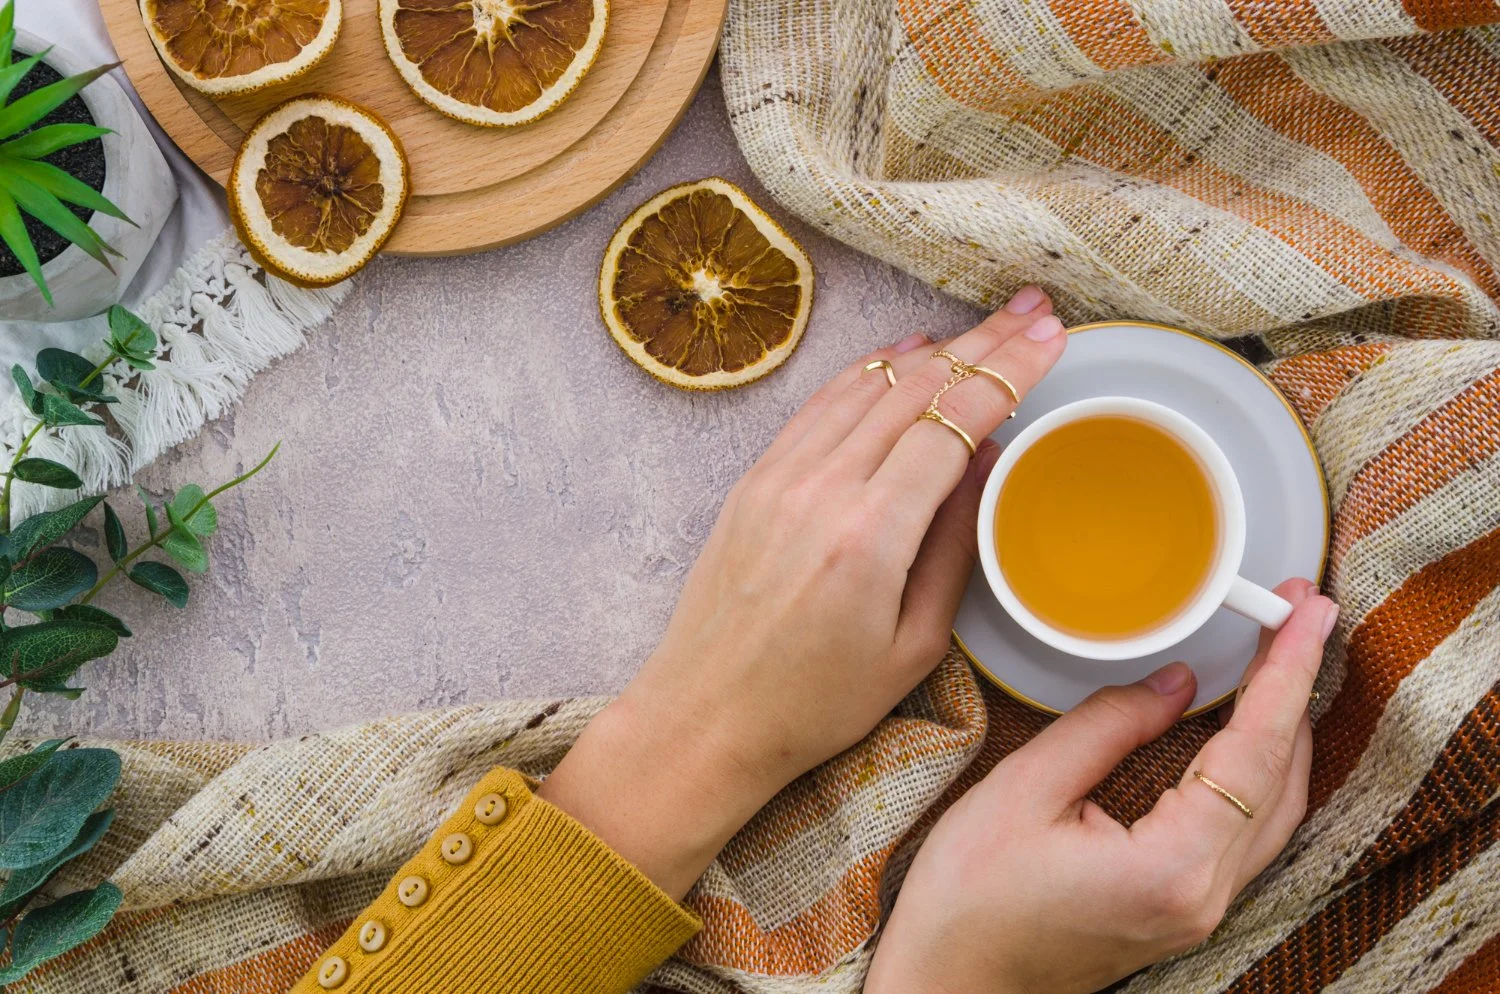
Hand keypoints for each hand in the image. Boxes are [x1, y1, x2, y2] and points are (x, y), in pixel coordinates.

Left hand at [539, 288, 1067, 896]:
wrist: (704, 716)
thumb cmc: (815, 703)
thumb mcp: (914, 645)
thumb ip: (957, 545)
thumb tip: (988, 460)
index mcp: (869, 537)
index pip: (950, 423)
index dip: (1007, 373)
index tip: (1050, 339)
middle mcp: (820, 490)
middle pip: (914, 389)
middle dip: (982, 343)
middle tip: (1034, 311)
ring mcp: (779, 478)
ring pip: (866, 387)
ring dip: (930, 349)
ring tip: (983, 325)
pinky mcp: (753, 481)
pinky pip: (819, 406)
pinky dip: (865, 372)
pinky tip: (901, 354)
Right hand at [865, 579, 1337, 993]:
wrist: (947, 982)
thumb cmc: (967, 902)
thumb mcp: (1022, 792)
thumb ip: (1106, 727)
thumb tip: (1173, 683)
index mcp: (1171, 869)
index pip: (1253, 753)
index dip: (1284, 674)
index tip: (1307, 614)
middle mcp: (1202, 898)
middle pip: (1282, 780)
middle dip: (1294, 690)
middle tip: (1298, 616)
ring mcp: (1197, 911)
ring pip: (1274, 809)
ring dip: (1282, 730)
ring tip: (1278, 659)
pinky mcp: (1180, 911)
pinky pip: (1245, 831)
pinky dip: (1256, 769)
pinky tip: (1243, 730)